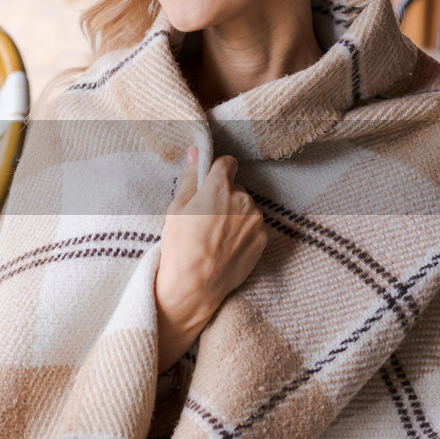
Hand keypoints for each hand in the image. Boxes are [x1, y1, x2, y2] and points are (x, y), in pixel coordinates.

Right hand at [154, 147, 266, 371]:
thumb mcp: (177, 208)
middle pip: (235, 188)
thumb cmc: (180, 246)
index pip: (227, 163)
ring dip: (235, 215)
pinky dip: (242, 232)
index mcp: (219, 187)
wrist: (195, 285)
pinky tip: (226, 246)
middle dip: (224, 197)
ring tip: (215, 236)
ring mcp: (256, 220)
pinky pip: (253, 227)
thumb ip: (190, 178)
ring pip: (245, 208)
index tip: (209, 183)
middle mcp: (243, 199)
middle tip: (206, 218)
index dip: (217, 171)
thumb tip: (194, 154)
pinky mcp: (263, 239)